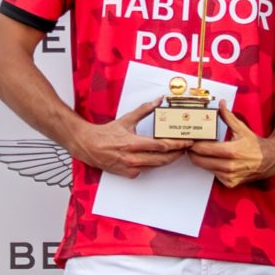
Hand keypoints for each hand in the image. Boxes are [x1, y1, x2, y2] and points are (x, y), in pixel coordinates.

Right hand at [72, 99, 191, 177]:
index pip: (161, 146)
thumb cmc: (105, 134)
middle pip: (163, 159)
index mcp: (132, 143)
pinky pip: (147, 170)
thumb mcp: (126, 120)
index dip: (177, 144)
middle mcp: (132, 158)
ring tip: (178, 152)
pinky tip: (161, 157)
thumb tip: (157, 101)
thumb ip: (144, 110)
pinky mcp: (129, 174)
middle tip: (186, 147)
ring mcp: (131, 168)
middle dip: (177, 153)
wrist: (88, 146)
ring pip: (157, 166)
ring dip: (169, 159)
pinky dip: (155, 163)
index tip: (187, 141)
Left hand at [186, 104, 268, 187]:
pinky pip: (213, 175)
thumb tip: (221, 105)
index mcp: (230, 151)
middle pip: (199, 160)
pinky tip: (215, 160)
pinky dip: (211, 168)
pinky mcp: (229, 183)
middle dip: (192, 152)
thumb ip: (228, 117)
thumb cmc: (256, 145)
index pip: (202, 149)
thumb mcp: (242, 129)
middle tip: (191, 145)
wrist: (269, 160)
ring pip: (205, 168)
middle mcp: (229, 166)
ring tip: (201, 151)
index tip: (190, 139)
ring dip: (201, 160)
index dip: (193, 144)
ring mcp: (229, 176)